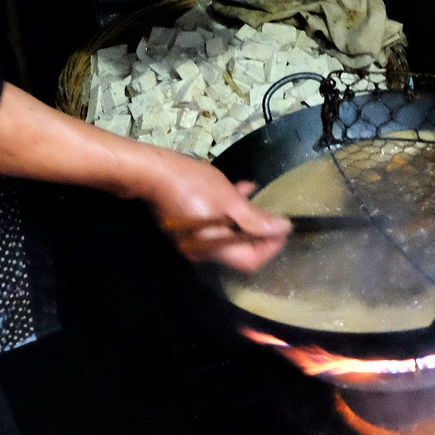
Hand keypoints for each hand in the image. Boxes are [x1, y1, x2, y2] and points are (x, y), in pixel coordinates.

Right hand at [139, 149, 290, 271]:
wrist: (151, 173)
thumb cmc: (191, 184)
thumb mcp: (228, 198)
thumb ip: (256, 218)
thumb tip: (283, 229)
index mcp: (214, 249)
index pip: (251, 261)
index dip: (271, 247)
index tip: (283, 227)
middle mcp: (203, 252)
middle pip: (240, 250)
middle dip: (259, 231)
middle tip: (272, 211)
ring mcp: (193, 241)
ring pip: (228, 235)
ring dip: (244, 217)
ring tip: (253, 194)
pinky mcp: (186, 227)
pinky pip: (214, 226)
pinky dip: (227, 212)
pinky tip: (236, 189)